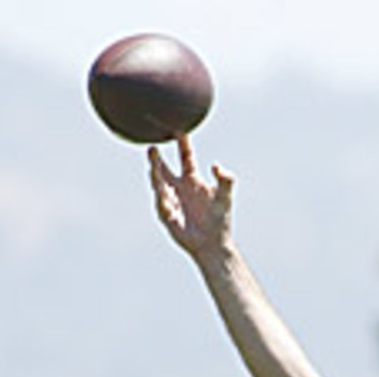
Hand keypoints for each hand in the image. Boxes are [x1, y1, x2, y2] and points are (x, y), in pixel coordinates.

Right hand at [148, 135, 233, 258]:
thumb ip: (226, 179)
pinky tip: (163, 197)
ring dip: (156, 177)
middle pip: (165, 169)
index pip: (185, 157)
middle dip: (158, 159)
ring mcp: (172, 202)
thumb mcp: (225, 196)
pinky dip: (163, 202)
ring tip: (154, 168)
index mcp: (192, 179)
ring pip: (160, 186)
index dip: (182, 143)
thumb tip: (216, 166)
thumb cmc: (219, 219)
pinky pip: (163, 208)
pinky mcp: (169, 217)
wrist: (213, 243)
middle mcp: (179, 188)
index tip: (178, 130)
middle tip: (153, 148)